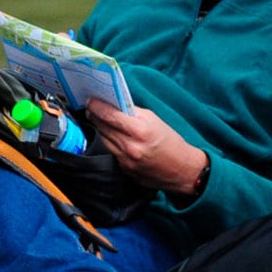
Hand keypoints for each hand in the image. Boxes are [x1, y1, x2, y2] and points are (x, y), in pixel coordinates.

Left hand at [83, 102, 204, 194]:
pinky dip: (109, 143)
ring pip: (103, 141)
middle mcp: (130, 147)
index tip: (90, 101)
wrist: (182, 170)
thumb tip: (115, 104)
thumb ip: (133, 112)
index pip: (110, 116)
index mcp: (140, 131)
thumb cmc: (170, 142)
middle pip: (103, 128)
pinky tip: (110, 136)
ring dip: (100, 130)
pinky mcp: (124, 170)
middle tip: (91, 108)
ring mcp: (125, 161)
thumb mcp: (155, 120)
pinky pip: (111, 152)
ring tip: (98, 120)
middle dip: (95, 116)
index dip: (97, 107)